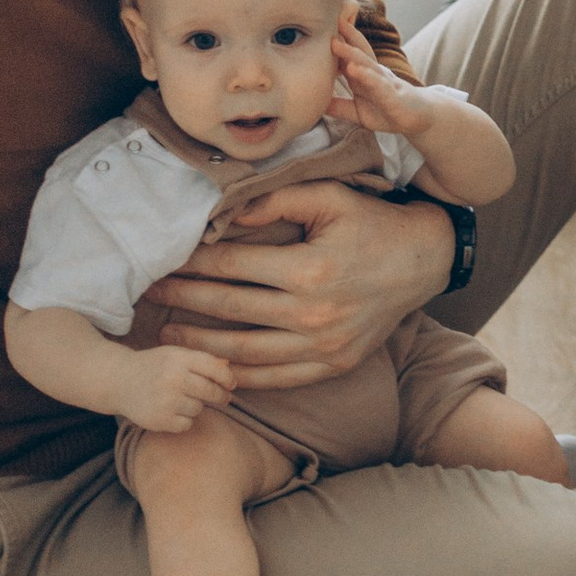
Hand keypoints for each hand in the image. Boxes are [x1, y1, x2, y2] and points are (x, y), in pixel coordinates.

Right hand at [107, 344, 235, 435]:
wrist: (119, 381)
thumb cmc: (154, 366)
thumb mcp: (175, 355)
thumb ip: (202, 360)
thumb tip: (228, 368)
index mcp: (179, 358)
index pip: (214, 369)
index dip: (227, 378)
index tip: (231, 385)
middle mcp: (173, 378)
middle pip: (211, 391)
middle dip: (220, 396)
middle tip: (223, 398)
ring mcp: (165, 400)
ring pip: (199, 409)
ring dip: (195, 406)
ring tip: (181, 400)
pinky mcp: (159, 420)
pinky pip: (186, 424)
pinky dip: (183, 421)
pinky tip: (171, 411)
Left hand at [144, 183, 454, 386]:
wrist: (424, 261)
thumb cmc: (372, 223)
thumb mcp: (330, 197)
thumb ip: (276, 200)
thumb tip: (225, 214)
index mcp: (309, 269)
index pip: (234, 265)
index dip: (195, 262)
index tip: (166, 259)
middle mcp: (314, 314)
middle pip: (230, 310)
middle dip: (185, 301)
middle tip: (150, 295)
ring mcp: (323, 347)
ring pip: (245, 352)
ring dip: (201, 345)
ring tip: (168, 336)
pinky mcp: (333, 366)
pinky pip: (276, 378)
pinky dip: (240, 376)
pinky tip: (212, 367)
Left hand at [329, 12, 415, 134]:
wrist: (418, 120)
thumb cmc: (387, 111)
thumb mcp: (357, 111)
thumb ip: (339, 106)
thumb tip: (317, 104)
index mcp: (364, 74)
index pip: (349, 54)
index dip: (337, 40)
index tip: (320, 25)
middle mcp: (374, 73)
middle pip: (358, 50)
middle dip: (344, 34)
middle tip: (329, 19)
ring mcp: (384, 82)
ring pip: (367, 64)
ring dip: (351, 52)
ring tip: (335, 43)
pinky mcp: (392, 96)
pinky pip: (378, 84)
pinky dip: (366, 76)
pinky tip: (354, 69)